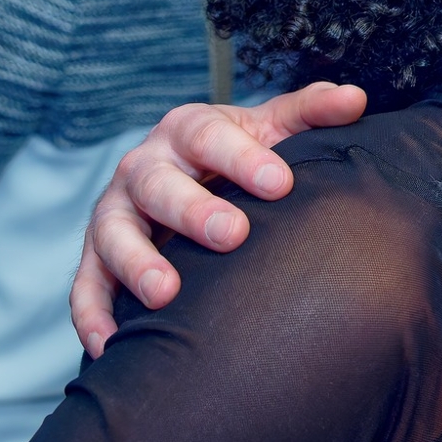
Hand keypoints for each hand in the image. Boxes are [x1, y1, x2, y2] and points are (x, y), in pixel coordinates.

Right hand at [72, 82, 366, 356]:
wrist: (194, 178)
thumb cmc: (243, 155)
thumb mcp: (275, 127)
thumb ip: (313, 111)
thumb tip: (355, 98)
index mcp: (187, 130)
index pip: (209, 136)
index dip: (242, 158)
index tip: (281, 183)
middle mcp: (144, 167)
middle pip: (157, 184)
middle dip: (192, 210)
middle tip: (233, 235)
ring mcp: (115, 213)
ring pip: (113, 234)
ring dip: (136, 263)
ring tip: (167, 293)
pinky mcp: (96, 257)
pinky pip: (85, 286)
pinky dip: (91, 314)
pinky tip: (112, 344)